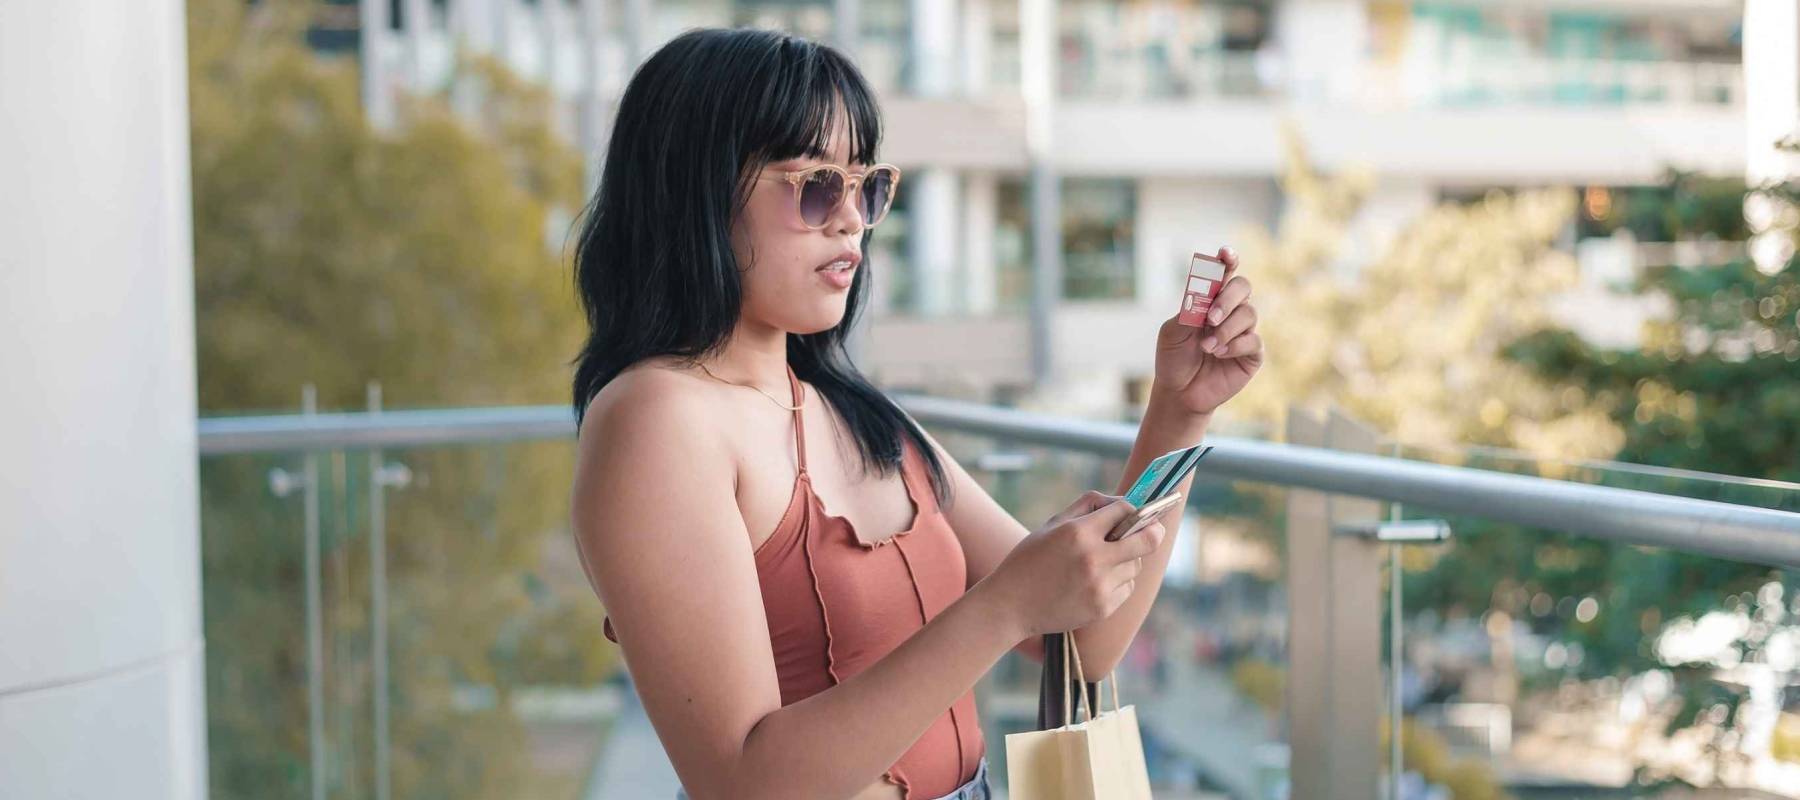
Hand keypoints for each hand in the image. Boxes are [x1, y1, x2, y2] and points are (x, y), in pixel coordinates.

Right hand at [978, 491, 1166, 638]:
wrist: (1010, 606)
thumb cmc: (1029, 559)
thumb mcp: (1052, 524)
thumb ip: (1088, 506)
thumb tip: (1122, 502)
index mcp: (1078, 532)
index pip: (1125, 510)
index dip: (1131, 509)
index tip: (1134, 513)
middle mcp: (1093, 558)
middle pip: (1148, 540)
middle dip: (1154, 531)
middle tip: (1154, 530)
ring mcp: (1100, 586)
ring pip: (1136, 565)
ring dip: (1127, 560)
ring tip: (1102, 562)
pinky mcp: (1102, 608)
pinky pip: (1126, 588)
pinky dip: (1118, 582)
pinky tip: (1095, 583)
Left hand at [1153, 246, 1262, 416]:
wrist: (1179, 392)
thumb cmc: (1174, 358)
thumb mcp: (1174, 332)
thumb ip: (1190, 309)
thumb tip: (1204, 285)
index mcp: (1209, 299)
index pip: (1223, 272)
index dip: (1227, 260)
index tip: (1225, 255)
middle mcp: (1230, 310)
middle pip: (1243, 286)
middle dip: (1228, 298)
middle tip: (1210, 317)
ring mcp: (1243, 331)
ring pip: (1249, 314)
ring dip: (1226, 329)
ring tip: (1207, 347)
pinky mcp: (1252, 353)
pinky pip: (1253, 340)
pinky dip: (1234, 346)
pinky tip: (1218, 354)